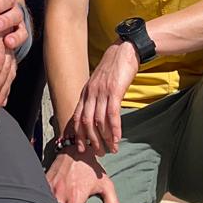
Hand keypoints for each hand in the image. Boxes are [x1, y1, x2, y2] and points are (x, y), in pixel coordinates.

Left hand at [67, 41, 139, 156]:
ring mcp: (102, 92)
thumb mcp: (101, 82)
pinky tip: (117, 139)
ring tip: (110, 150)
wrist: (125, 50)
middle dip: (91, 140)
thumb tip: (98, 114)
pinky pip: (112, 114)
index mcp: (86, 92)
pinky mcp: (115, 90)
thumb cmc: (115, 67)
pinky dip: (114, 129)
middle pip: (86, 122)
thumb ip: (97, 96)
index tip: (81, 147)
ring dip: (104, 138)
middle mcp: (91, 93)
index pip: (77, 117)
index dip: (78, 134)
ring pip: (99, 121)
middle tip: (98, 153)